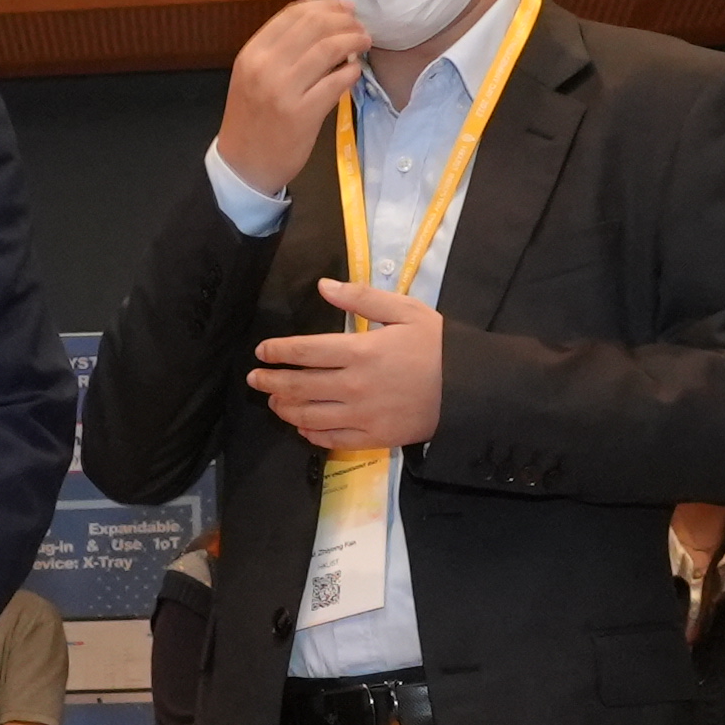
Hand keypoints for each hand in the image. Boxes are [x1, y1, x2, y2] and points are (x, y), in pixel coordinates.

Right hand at [209, 0, 365, 199]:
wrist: (244, 166)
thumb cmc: (253, 120)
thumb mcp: (253, 78)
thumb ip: (279, 52)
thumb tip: (323, 24)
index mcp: (252, 54)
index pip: (293, 15)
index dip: (324, 6)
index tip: (344, 8)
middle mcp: (265, 67)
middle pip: (314, 26)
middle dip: (344, 21)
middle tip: (359, 27)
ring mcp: (283, 91)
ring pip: (328, 49)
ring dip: (353, 41)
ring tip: (363, 43)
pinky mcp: (302, 114)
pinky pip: (336, 83)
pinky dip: (351, 72)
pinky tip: (355, 72)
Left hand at [247, 274, 448, 455]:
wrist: (469, 389)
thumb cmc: (438, 346)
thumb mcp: (405, 311)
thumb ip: (361, 298)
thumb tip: (323, 286)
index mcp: (360, 351)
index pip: (304, 352)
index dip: (278, 352)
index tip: (261, 352)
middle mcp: (353, 386)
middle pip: (298, 385)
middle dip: (270, 382)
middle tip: (254, 379)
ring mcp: (361, 416)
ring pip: (308, 415)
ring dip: (284, 408)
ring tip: (273, 402)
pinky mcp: (372, 437)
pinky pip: (330, 439)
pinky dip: (310, 433)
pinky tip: (301, 426)